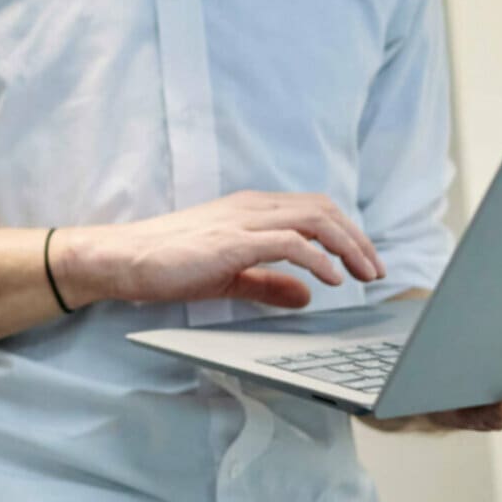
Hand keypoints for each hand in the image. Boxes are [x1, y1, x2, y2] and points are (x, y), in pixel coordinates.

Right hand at [54, 191, 383, 309]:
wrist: (124, 258)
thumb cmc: (167, 264)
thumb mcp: (229, 276)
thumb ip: (269, 283)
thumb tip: (308, 294)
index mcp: (250, 209)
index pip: (313, 209)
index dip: (347, 232)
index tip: (364, 262)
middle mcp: (251, 207)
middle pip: (322, 209)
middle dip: (357, 239)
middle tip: (376, 271)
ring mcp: (241, 221)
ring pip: (313, 219)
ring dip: (348, 246)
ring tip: (364, 274)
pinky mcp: (232, 241)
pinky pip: (290, 243)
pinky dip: (319, 259)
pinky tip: (332, 280)